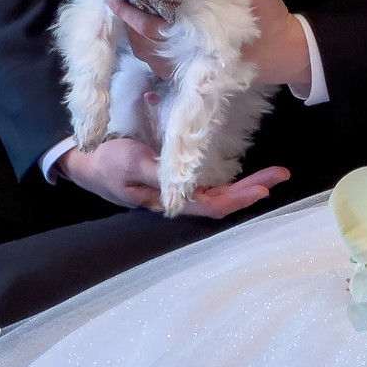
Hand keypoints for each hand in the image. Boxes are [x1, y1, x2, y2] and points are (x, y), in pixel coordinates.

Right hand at [59, 136, 289, 217]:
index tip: (265, 188)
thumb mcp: (132, 162)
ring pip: (218, 193)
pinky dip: (228, 180)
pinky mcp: (174, 178)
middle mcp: (177, 198)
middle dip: (252, 188)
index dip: (239, 197)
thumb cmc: (108, 162)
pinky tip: (244, 176)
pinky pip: (207, 184)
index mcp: (168, 199)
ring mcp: (177, 189)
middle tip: (281, 174)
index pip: (212, 204)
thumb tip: (183, 183)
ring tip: (271, 176)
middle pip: (222, 199)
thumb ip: (158, 171)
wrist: (86, 162)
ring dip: (244, 185)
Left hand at [104, 0, 312, 94]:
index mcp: (196, 39)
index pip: (149, 28)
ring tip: (129, 11)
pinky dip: (149, 46)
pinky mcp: (195, 71)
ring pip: (150, 56)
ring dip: (137, 35)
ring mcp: (189, 68)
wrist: (286, 54)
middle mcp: (186, 59)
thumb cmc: (269, 22)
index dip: (129, 13)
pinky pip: (160, 62)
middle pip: (143, 45)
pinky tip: (149, 28)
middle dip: (127, 24)